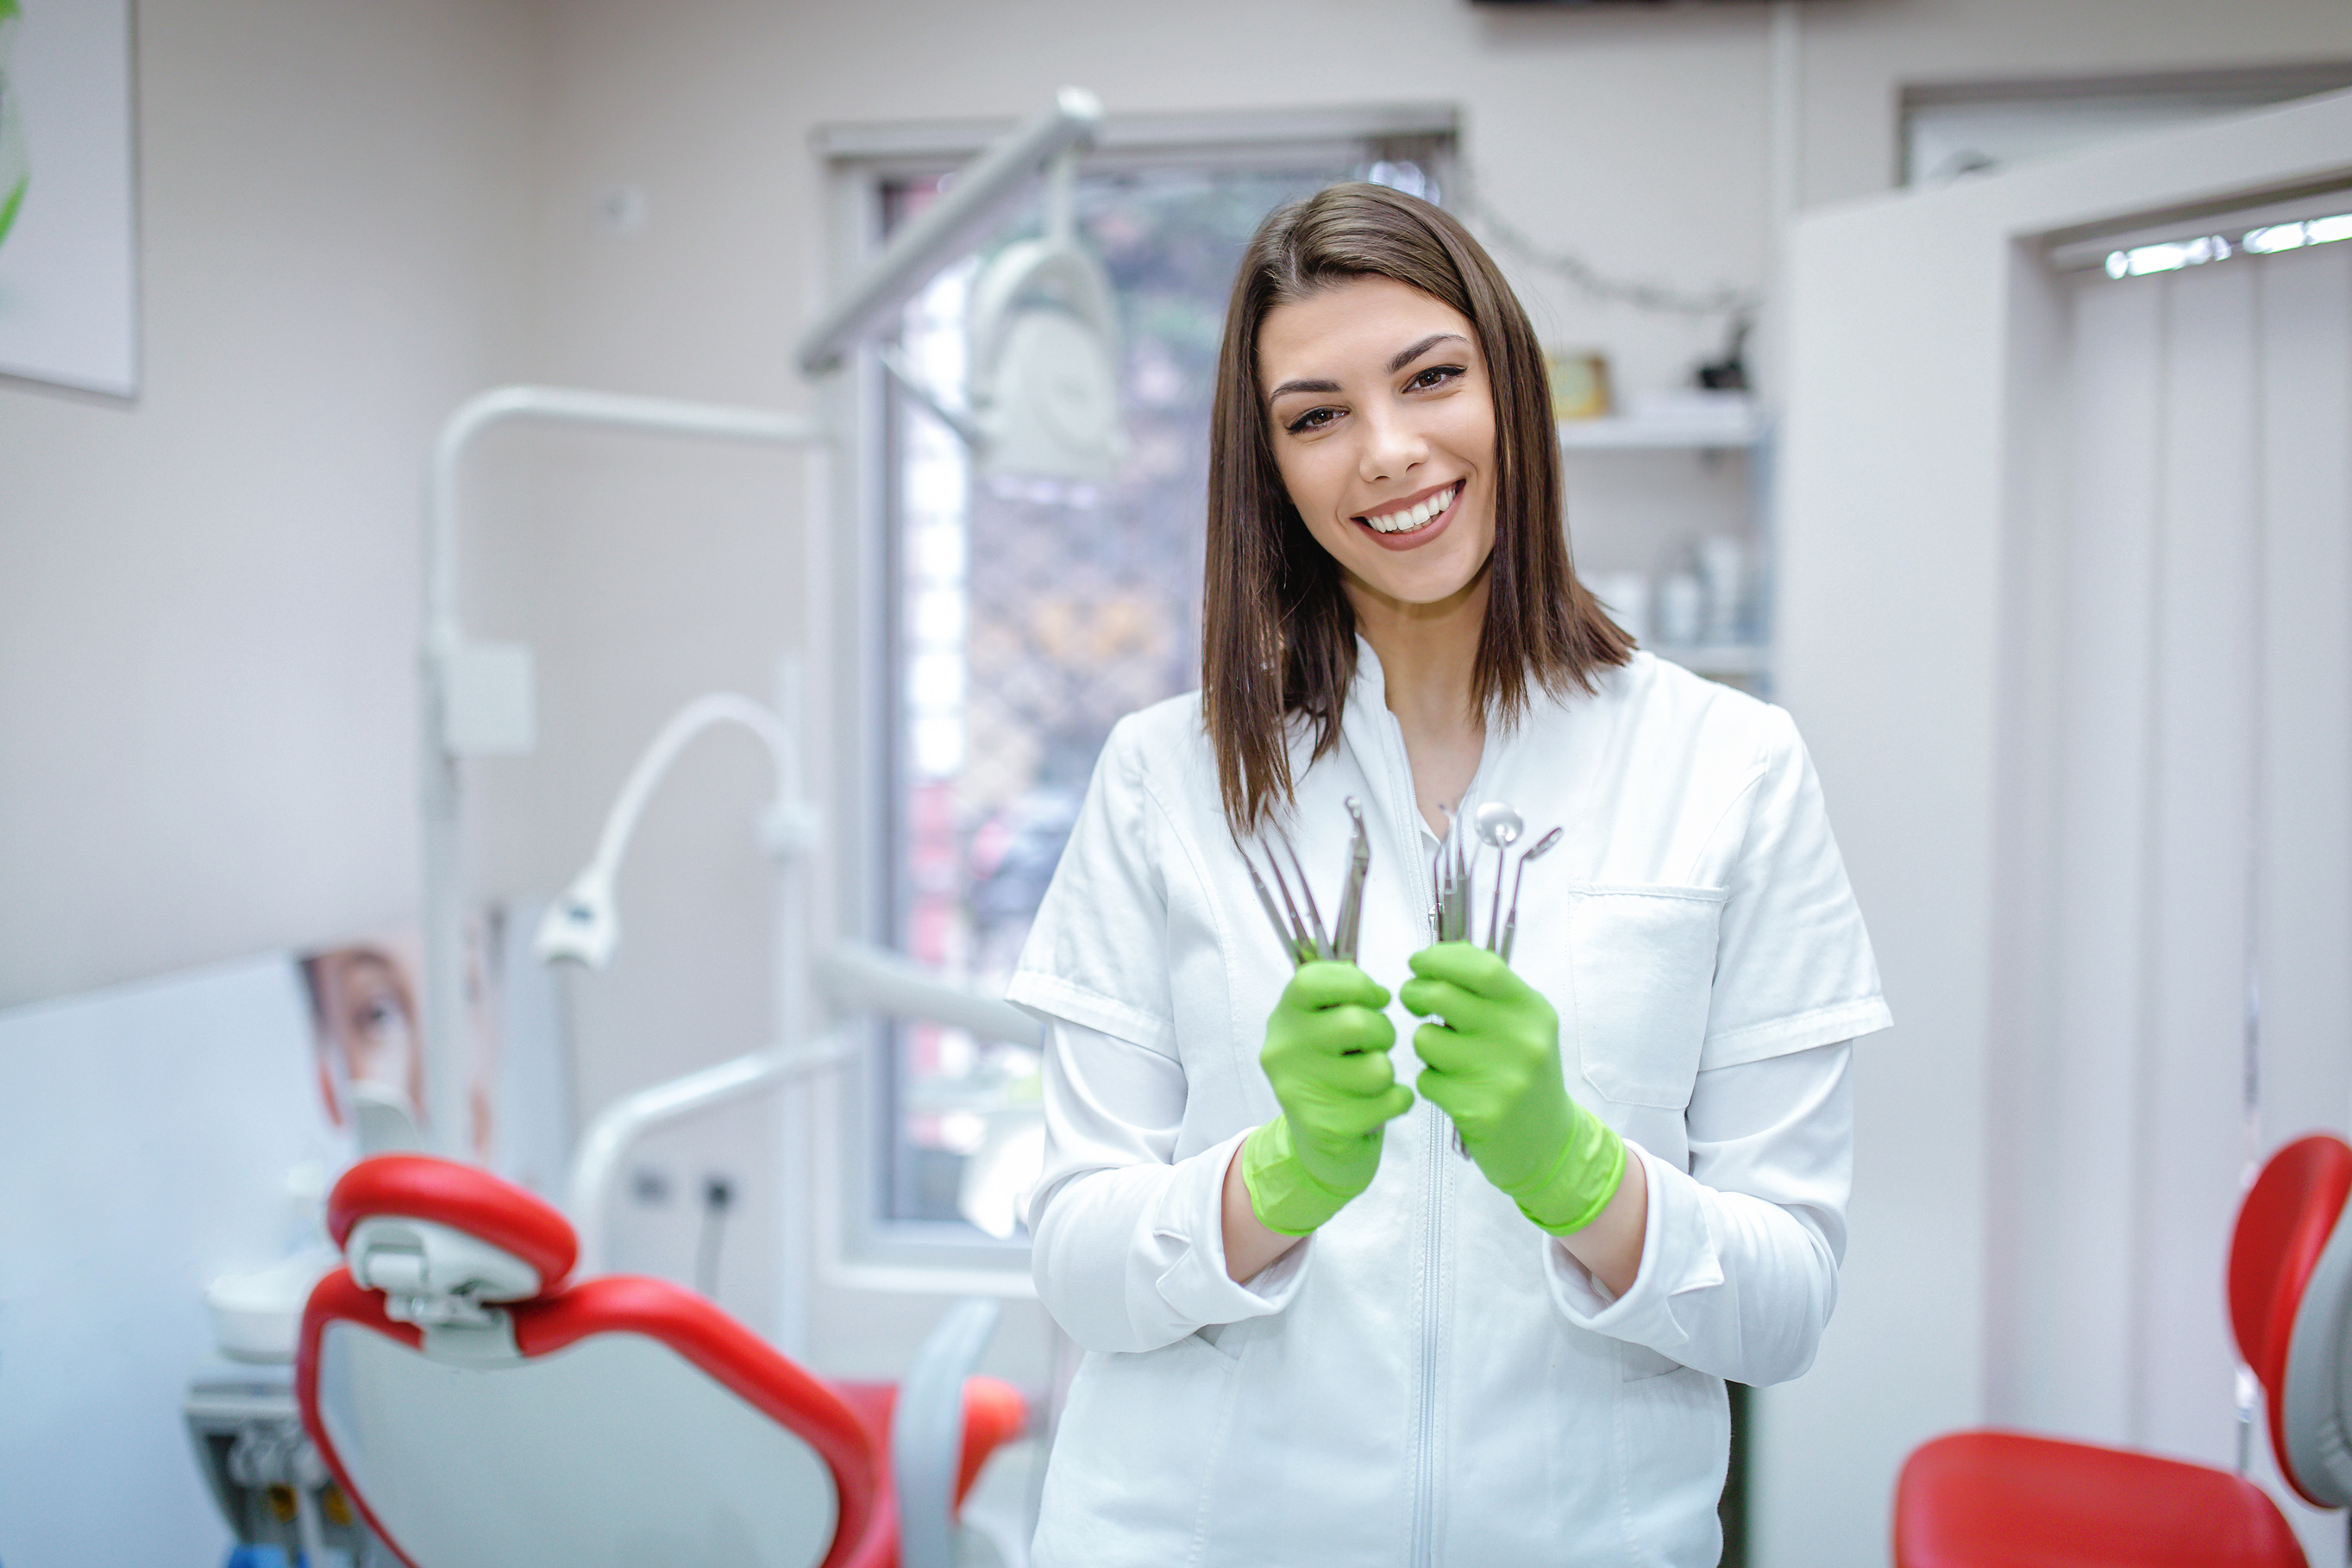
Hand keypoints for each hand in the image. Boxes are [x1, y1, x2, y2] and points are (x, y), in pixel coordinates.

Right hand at [1241, 961, 1413, 1235]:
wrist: (1319, 1145)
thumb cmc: (1331, 1070)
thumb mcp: (1322, 1026)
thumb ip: (1343, 1000)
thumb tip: (1379, 994)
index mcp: (1284, 1016)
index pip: (1312, 980)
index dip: (1356, 983)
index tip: (1374, 998)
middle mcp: (1283, 1050)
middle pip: (1355, 1023)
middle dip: (1384, 1032)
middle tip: (1377, 1045)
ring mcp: (1300, 1090)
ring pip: (1378, 1067)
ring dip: (1390, 1071)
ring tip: (1374, 1077)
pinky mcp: (1324, 1127)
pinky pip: (1390, 1101)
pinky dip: (1399, 1101)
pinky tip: (1382, 1105)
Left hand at [1401, 943, 1624, 1234]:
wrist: (1549, 1144)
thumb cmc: (1524, 1072)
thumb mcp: (1522, 1024)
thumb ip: (1487, 990)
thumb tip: (1437, 957)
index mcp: (1532, 1010)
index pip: (1481, 967)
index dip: (1440, 959)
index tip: (1418, 963)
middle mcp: (1522, 1039)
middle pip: (1440, 995)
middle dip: (1414, 992)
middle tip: (1411, 999)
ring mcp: (1503, 1077)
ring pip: (1425, 1039)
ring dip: (1424, 1045)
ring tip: (1447, 1057)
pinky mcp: (1479, 1110)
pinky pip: (1426, 1079)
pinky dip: (1431, 1082)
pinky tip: (1454, 1091)